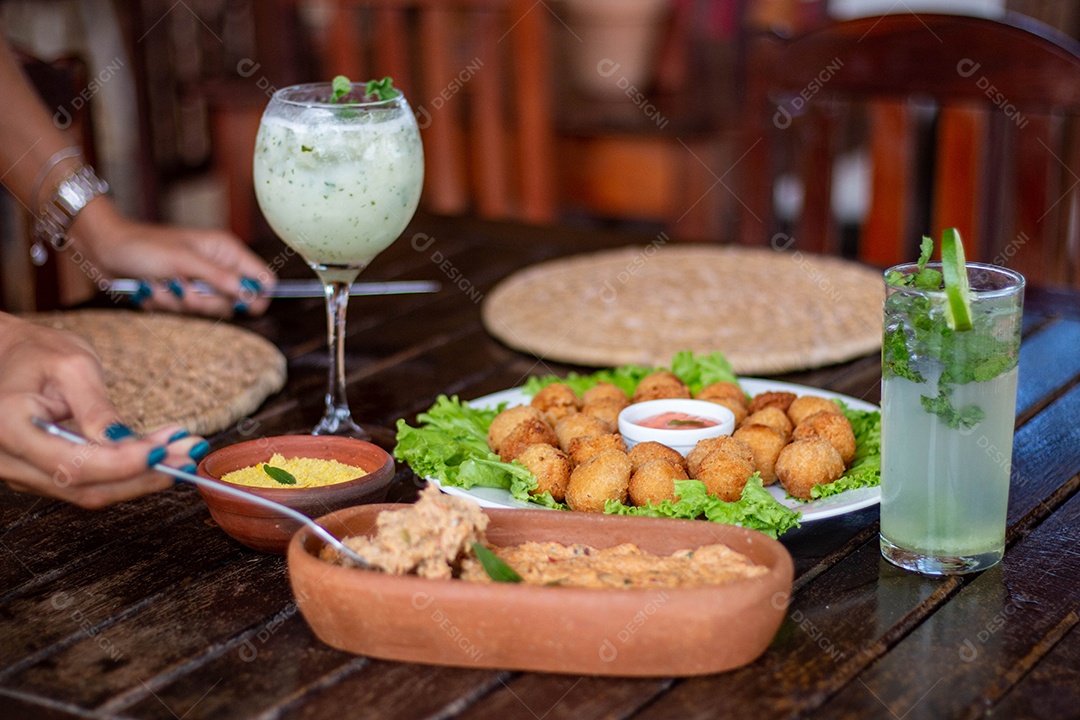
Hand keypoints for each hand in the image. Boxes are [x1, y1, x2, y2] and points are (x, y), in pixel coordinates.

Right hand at [0, 315, 207, 507]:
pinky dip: (126, 474)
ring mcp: (22, 473)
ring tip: (182, 454)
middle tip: (188, 455)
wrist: (8, 356)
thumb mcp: (73, 367)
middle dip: (143, 474)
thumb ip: (97, 408)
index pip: (72, 463)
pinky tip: (158, 456)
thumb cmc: (37, 353)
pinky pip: (86, 483)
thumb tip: (126, 443)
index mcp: (8, 427)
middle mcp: (9, 459)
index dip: (122, 464)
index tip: (164, 451)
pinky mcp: (41, 475)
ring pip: (89, 491)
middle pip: (84, 486)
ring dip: (142, 477)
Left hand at [71, 199, 276, 317]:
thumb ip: (219, 278)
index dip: (258, 295)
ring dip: (181, 301)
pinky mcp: (182, 294)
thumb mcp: (183, 261)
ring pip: (208, 310)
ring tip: (162, 283)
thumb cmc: (144, 247)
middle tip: (185, 287)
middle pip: (235, 302)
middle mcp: (217, 267)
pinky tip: (153, 288)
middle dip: (206, 300)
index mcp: (226, 251)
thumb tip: (251, 293)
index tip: (243, 305)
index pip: (262, 278)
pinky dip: (166, 304)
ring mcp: (199, 282)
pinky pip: (185, 312)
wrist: (105, 251)